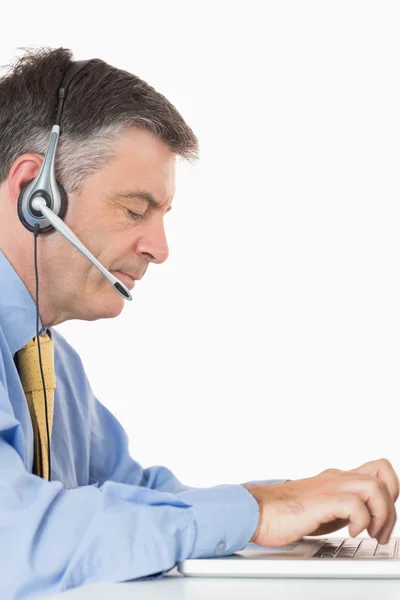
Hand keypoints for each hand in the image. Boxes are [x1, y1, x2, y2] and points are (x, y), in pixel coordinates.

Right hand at [243, 458, 399, 546]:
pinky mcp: (321, 501)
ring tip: (369, 532)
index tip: (382, 516)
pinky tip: (349, 532)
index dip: (390, 491)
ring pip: (375, 487)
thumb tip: (363, 519)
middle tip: (379, 529)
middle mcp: (336, 478)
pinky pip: (355, 505)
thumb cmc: (283, 512)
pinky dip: (360, 521)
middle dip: (391, 505)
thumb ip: (342, 506)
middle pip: (383, 472)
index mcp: (337, 479)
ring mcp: (329, 487)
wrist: (256, 511)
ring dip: (381, 515)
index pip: (377, 470)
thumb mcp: (323, 507)